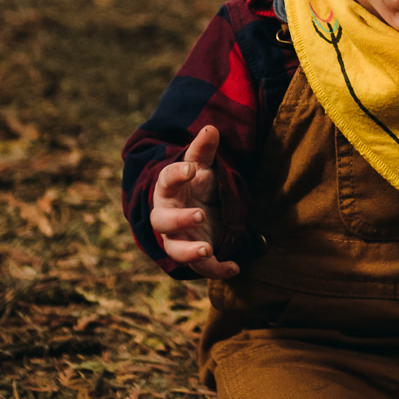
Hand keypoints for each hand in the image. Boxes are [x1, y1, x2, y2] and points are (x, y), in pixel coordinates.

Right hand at [150, 126, 236, 279]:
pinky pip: (202, 267)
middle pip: (163, 221)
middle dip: (179, 219)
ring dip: (189, 251)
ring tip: (208, 248)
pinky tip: (235, 268)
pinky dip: (217, 270)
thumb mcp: (201, 167)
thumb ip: (204, 150)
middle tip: (199, 214)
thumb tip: (211, 128)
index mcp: (168, 191)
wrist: (195, 210)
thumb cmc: (195, 186)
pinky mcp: (195, 255)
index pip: (166, 181)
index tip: (190, 169)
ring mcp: (179, 238)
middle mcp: (168, 217)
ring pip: (175, 249)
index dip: (176, 174)